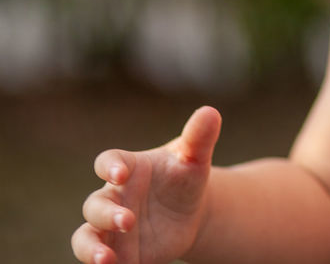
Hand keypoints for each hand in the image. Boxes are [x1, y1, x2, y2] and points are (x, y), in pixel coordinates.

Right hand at [71, 106, 221, 263]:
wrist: (189, 212)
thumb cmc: (184, 177)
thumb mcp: (194, 158)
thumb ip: (199, 137)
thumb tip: (211, 112)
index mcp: (128, 168)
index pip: (108, 162)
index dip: (109, 167)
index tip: (120, 174)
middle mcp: (113, 198)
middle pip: (94, 205)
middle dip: (105, 214)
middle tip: (126, 220)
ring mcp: (110, 228)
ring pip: (86, 238)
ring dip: (91, 248)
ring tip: (105, 259)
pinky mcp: (117, 253)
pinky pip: (101, 260)